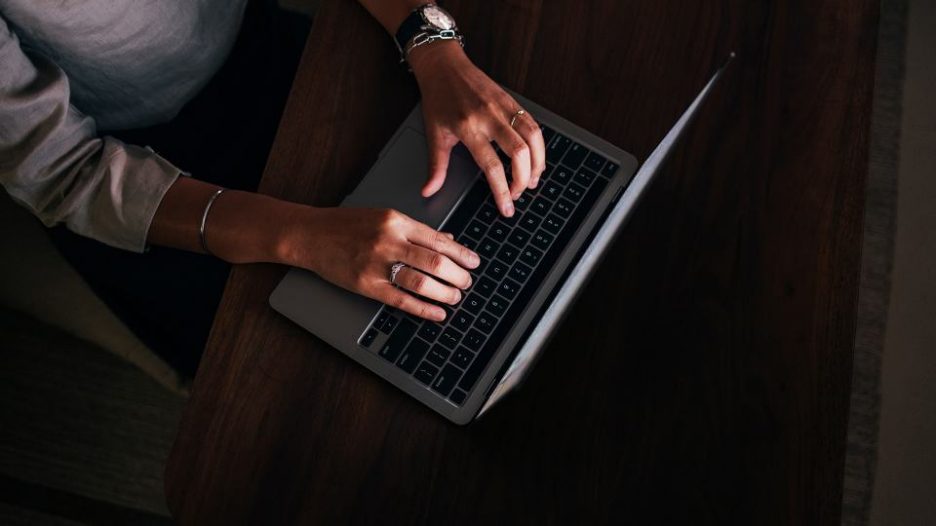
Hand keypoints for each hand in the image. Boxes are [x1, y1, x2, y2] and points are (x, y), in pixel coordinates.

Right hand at [281, 207, 479, 320]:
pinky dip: (424, 309)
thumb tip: (448, 239)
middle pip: (435, 261)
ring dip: (445, 293)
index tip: (474, 262)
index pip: (438, 239)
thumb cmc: (347, 225)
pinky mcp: (366, 285)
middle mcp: (389, 241)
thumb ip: (416, 230)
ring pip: (422, 282)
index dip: (461, 253)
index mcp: (397, 221)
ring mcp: (377, 264)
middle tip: (467, 283)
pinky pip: (401, 300)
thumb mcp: (384, 217)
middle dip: (458, 275)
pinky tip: (438, 313)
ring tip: (456, 297)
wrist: (311, 235)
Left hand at [409, 42, 546, 216]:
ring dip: (538, 162)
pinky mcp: (512, 100)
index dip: (502, 191)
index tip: (507, 208)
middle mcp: (489, 117)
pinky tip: (535, 157)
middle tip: (519, 193)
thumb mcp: (434, 134)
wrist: (443, 66)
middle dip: (524, 179)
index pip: (491, 166)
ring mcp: (503, 107)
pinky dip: (538, 144)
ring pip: (532, 137)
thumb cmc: (438, 99)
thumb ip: (436, 167)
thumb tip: (428, 191)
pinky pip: (532, 124)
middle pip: (519, 153)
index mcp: (468, 128)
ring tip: (533, 179)